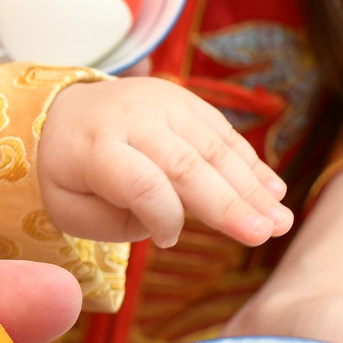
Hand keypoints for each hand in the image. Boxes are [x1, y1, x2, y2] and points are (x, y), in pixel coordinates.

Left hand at [38, 76, 293, 247]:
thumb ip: (113, 222)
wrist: (62, 112)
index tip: (168, 242)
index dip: (163, 216)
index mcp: (94, 147)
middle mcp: (131, 118)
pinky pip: (222, 133)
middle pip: (186, 164)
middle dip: (229, 203)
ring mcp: (161, 103)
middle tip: (264, 234)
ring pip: (213, 147)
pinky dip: (250, 164)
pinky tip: (274, 193)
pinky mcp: (184, 100)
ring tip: (280, 222)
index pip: (140, 183)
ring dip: (252, 187)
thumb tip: (170, 224)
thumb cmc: (68, 173)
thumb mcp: (68, 207)